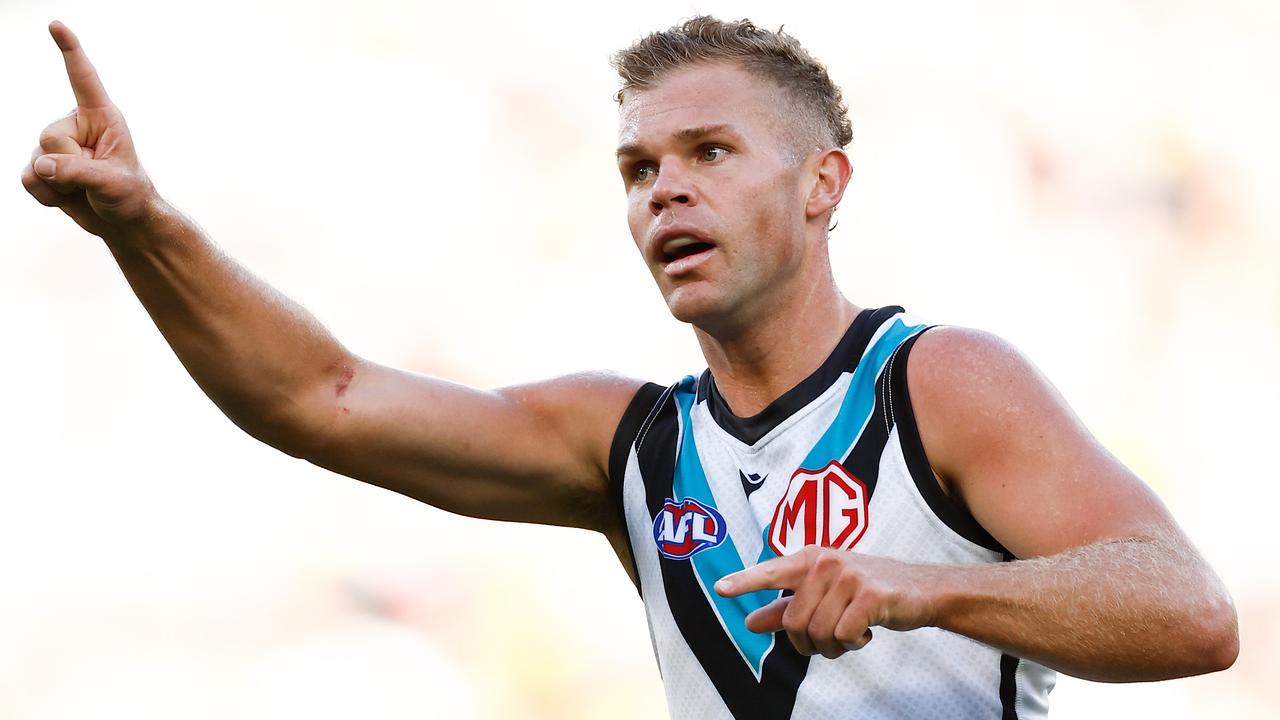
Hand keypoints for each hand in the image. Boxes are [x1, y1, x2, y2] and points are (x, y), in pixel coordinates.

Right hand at [20, 20, 159, 238]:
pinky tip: (66, 198)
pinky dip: (46, 195)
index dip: (70, 51)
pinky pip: (28, 178)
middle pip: (49, 135)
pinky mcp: (44, 165)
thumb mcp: (112, 183)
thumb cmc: (128, 195)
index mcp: (101, 117)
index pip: (82, 79)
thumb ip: (78, 172)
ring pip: (37, 160)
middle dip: (69, 165)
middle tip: (95, 179)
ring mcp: (57, 146)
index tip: (56, 25)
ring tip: (84, 190)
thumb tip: (41, 166)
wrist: (122, 221)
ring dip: (59, 185)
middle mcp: (75, 125)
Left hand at [714, 546, 941, 658]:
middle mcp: (826, 563)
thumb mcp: (824, 594)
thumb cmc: (865, 591)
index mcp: (810, 560)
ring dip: (832, 646)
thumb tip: (749, 623)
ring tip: (850, 634)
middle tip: (830, 639)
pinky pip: (844, 636)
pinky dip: (853, 643)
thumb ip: (785, 608)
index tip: (720, 588)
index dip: (745, 581)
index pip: (771, 571)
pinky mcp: (870, 595)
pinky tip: (866, 631)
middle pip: (794, 622)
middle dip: (809, 643)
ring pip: (818, 632)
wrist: (919, 590)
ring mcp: (848, 576)